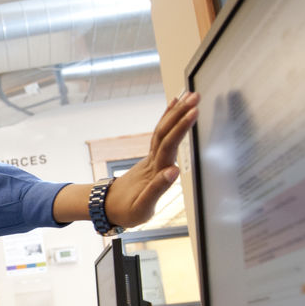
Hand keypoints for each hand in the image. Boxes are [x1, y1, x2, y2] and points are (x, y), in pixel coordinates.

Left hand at [105, 91, 198, 228]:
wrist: (108, 207)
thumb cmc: (127, 211)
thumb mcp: (141, 208)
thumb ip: (157, 189)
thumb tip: (174, 171)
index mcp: (154, 172)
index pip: (168, 146)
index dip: (180, 129)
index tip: (193, 113)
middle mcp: (152, 161)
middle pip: (166, 133)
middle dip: (180, 114)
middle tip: (196, 97)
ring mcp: (151, 158)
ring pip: (163, 131)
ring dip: (176, 113)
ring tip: (190, 95)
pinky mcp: (152, 157)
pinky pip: (160, 134)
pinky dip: (167, 118)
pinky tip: (174, 105)